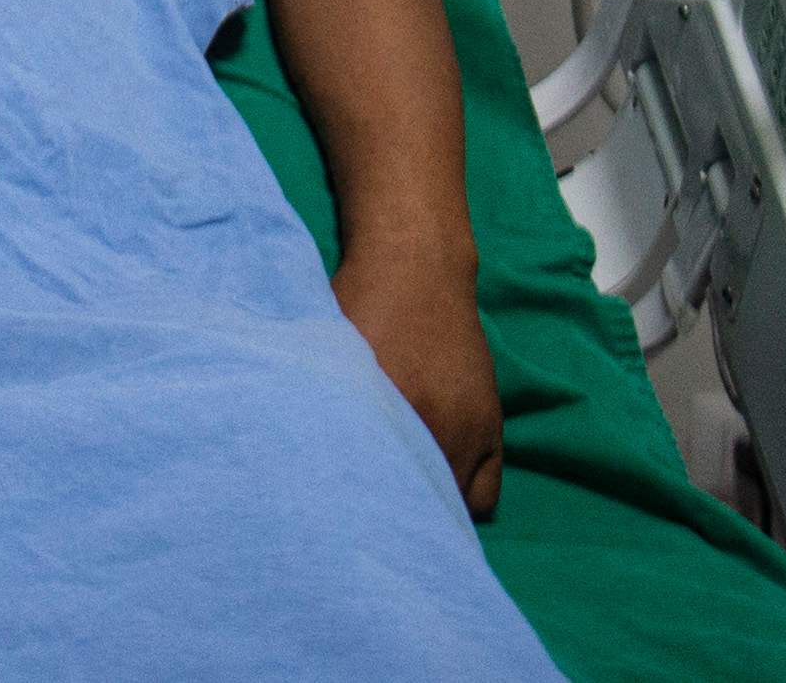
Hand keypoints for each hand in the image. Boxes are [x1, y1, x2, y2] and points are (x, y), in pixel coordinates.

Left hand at [336, 248, 504, 516]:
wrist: (415, 266)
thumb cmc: (358, 304)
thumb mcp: (327, 354)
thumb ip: (318, 409)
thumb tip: (293, 463)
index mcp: (386, 408)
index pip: (375, 490)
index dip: (355, 509)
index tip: (336, 514)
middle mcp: (434, 426)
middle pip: (412, 503)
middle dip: (388, 515)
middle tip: (363, 518)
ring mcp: (469, 431)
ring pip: (449, 506)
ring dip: (425, 508)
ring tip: (397, 505)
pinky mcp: (492, 428)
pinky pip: (484, 497)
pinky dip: (461, 501)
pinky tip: (433, 487)